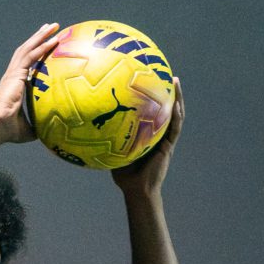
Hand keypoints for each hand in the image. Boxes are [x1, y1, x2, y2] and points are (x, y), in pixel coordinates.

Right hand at [0, 23, 60, 144]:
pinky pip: (32, 56)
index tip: (45, 45)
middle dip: (38, 38)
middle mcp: (13, 75)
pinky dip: (43, 46)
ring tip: (53, 26)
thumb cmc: (9, 130)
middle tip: (50, 28)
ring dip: (41, 36)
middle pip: (27, 50)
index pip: (26, 64)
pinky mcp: (16, 74)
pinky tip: (54, 39)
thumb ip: (39, 125)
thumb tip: (53, 132)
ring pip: (29, 48)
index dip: (36, 53)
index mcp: (14, 85)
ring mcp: (13, 73)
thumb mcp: (29, 128)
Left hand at [111, 78, 184, 194]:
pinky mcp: (168, 146)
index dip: (152, 97)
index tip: (148, 79)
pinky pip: (174, 127)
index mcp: (147, 134)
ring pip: (174, 114)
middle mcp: (158, 134)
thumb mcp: (112, 152)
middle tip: (164, 72)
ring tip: (175, 80)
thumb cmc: (124, 176)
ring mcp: (165, 139)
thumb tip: (86, 125)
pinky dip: (176, 114)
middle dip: (166, 91)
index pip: (151, 112)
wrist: (137, 190)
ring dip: (177, 97)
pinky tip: (176, 102)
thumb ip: (106, 139)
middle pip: (164, 108)